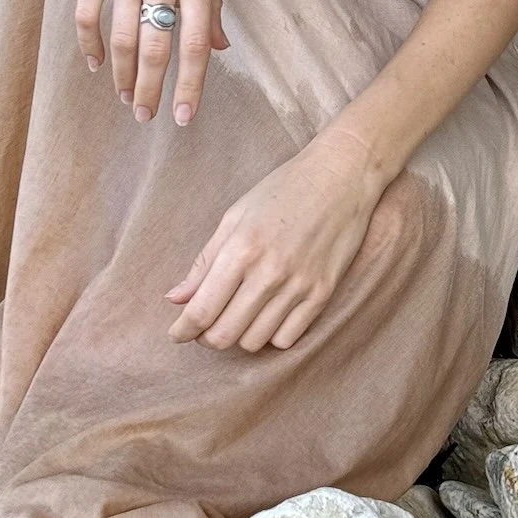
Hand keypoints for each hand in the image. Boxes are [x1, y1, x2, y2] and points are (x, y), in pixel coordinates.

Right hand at [75, 0, 229, 125]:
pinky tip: (94, 63)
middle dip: (150, 90)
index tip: (184, 117)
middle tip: (145, 116)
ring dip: (121, 74)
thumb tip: (219, 47)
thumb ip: (212, 0)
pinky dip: (89, 43)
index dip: (190, 85)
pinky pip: (89, 12)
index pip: (196, 44)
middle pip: (155, 48)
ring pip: (121, 37)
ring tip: (123, 97)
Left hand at [163, 133, 386, 350]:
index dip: (182, 330)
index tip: (177, 334)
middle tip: (206, 325)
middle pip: (224, 335)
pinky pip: (287, 339)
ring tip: (240, 315)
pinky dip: (272, 335)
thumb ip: (205, 260)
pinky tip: (269, 315)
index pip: (201, 311)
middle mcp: (269, 272)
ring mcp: (299, 285)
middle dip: (207, 337)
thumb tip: (175, 299)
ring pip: (254, 342)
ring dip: (240, 335)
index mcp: (241, 249)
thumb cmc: (284, 189)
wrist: (342, 175)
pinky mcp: (323, 293)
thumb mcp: (236, 215)